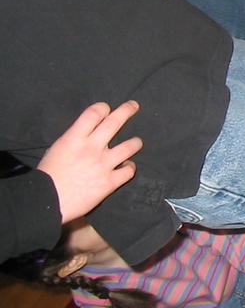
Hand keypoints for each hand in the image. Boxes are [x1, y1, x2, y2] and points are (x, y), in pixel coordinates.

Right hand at [37, 101, 142, 221]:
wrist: (46, 202)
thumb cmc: (48, 176)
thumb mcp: (57, 150)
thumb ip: (74, 140)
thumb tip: (86, 134)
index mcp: (74, 138)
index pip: (94, 113)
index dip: (103, 108)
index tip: (107, 109)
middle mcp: (91, 148)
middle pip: (114, 122)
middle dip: (127, 110)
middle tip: (134, 105)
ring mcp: (103, 164)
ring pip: (130, 146)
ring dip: (135, 142)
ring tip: (136, 142)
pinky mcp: (109, 182)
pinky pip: (129, 170)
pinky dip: (130, 167)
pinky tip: (127, 166)